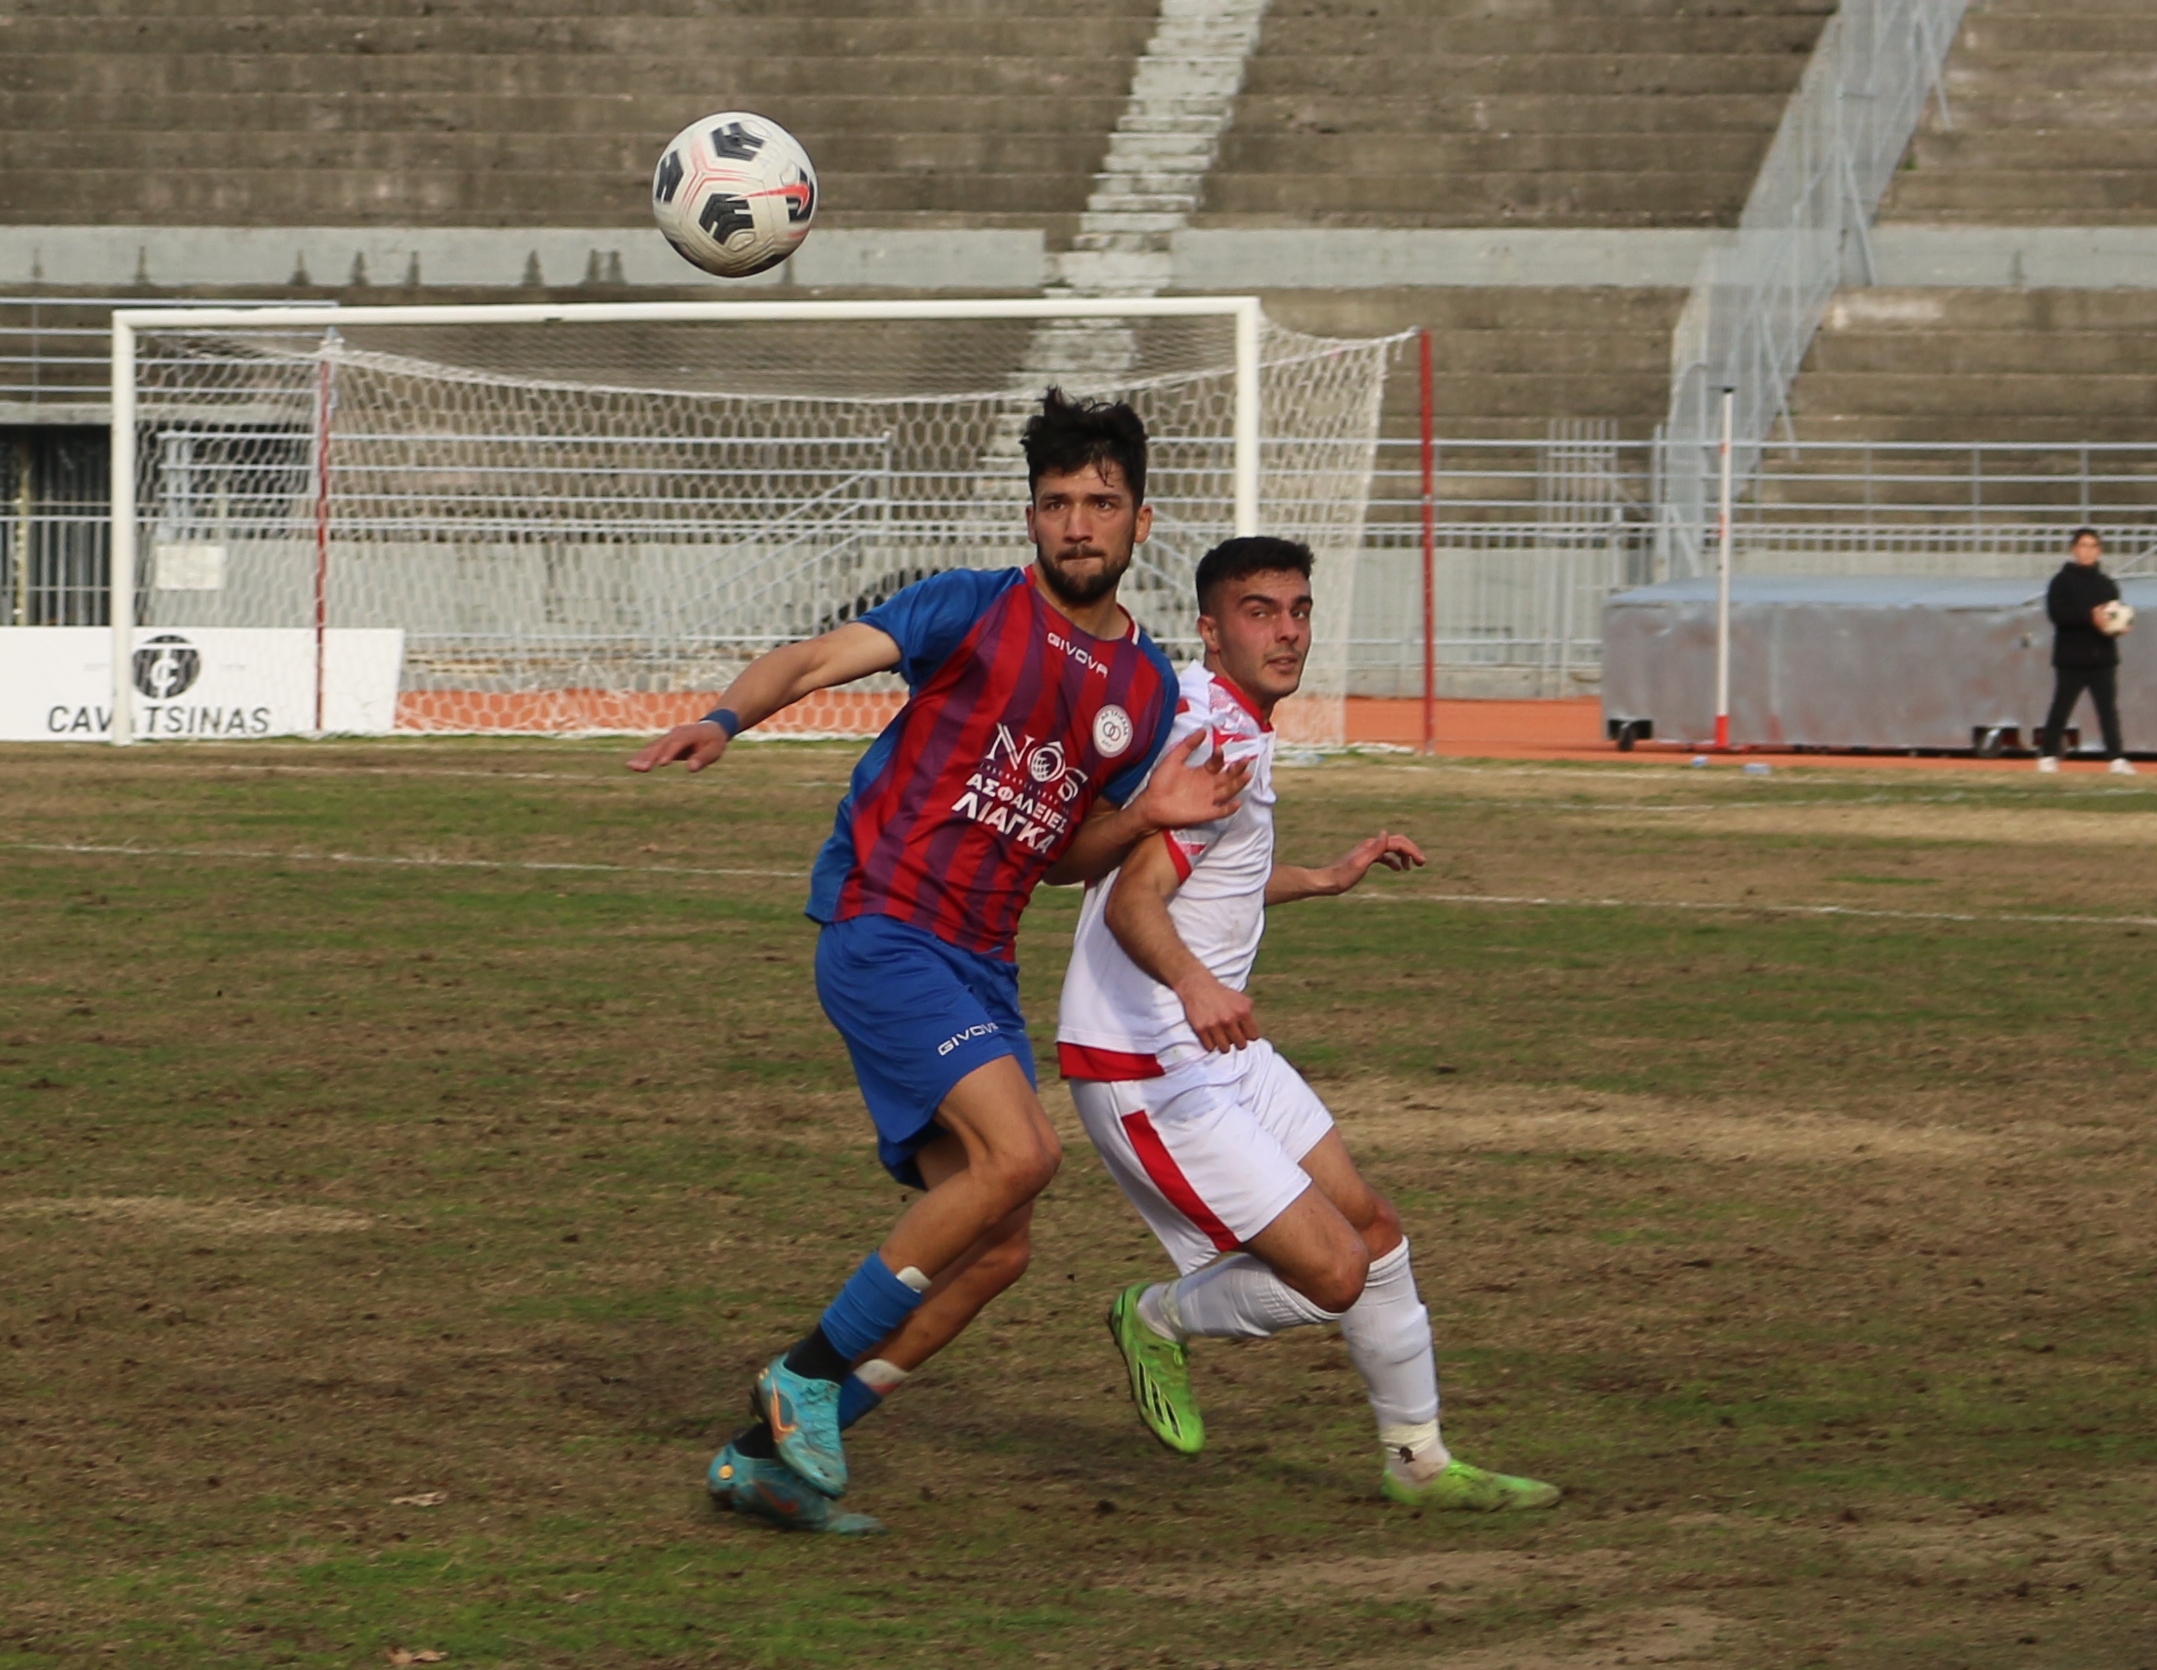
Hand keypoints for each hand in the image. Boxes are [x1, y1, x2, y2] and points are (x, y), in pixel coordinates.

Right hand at [627, 720, 729, 773]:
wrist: (711, 729)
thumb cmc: (714, 742)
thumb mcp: (714, 751)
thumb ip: (703, 758)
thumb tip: (691, 768)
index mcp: (689, 734)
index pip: (678, 743)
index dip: (669, 752)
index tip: (661, 763)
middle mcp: (675, 734)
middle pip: (661, 745)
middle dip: (650, 756)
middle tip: (640, 768)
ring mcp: (668, 738)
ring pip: (653, 747)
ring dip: (642, 757)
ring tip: (631, 767)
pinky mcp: (664, 744)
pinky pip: (651, 750)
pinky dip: (642, 757)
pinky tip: (632, 765)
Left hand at [1134, 730, 1248, 830]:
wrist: (1150, 803)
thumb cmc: (1161, 782)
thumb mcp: (1173, 758)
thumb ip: (1188, 745)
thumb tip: (1203, 730)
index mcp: (1202, 772)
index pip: (1216, 763)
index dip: (1219, 756)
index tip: (1218, 748)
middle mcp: (1208, 785)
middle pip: (1228, 776)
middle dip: (1237, 769)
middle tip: (1245, 760)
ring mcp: (1208, 799)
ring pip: (1228, 791)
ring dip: (1238, 784)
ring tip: (1247, 775)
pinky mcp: (1205, 813)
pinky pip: (1221, 811)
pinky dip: (1229, 808)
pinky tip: (1237, 802)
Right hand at [1177, 970, 1258, 1052]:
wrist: (1198, 986)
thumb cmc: (1221, 995)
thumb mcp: (1241, 999)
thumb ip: (1249, 1015)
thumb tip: (1253, 1035)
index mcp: (1242, 1011)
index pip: (1253, 1037)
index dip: (1248, 1035)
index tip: (1243, 1033)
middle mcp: (1229, 1019)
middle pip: (1241, 1045)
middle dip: (1237, 1041)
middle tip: (1231, 1035)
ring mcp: (1214, 1025)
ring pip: (1225, 1049)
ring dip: (1224, 1044)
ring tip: (1220, 1036)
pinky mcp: (1200, 1029)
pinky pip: (1210, 1048)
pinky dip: (1210, 1044)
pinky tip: (1210, 1035)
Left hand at [1320, 830, 1425, 895]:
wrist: (1326, 882)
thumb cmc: (1342, 876)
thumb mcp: (1360, 863)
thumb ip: (1374, 848)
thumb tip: (1386, 832)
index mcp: (1372, 845)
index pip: (1398, 842)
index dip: (1412, 850)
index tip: (1422, 863)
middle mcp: (1371, 845)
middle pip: (1397, 842)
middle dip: (1411, 850)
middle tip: (1422, 863)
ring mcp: (1368, 851)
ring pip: (1392, 848)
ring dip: (1404, 854)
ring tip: (1412, 866)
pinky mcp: (1365, 859)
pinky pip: (1384, 856)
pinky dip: (1394, 860)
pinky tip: (1398, 869)